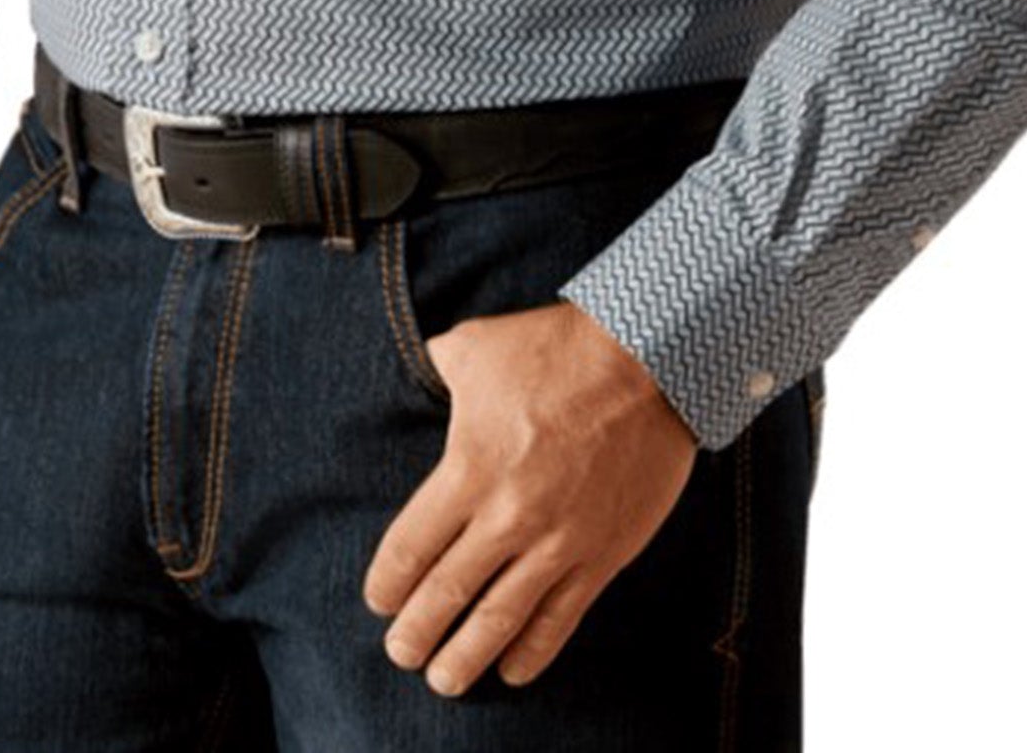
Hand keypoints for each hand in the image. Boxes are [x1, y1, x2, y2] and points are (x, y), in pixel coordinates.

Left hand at [361, 298, 698, 697]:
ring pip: (500, 620)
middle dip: (417, 633)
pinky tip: (513, 670)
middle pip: (447, 593)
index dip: (388, 584)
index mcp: (469, 469)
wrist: (647, 360)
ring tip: (445, 680)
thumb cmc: (555, 348)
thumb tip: (427, 368)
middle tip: (401, 654)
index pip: (411, 548)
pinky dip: (533, 652)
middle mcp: (508, 515)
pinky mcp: (602, 553)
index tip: (379, 601)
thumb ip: (441, 368)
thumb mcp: (476, 346)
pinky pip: (560, 618)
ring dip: (466, 657)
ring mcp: (558, 541)